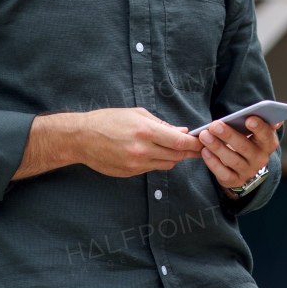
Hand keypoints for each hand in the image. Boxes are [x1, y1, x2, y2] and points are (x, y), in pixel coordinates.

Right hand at [72, 107, 202, 177]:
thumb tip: (181, 131)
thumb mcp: (137, 114)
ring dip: (175, 157)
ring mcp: (136, 165)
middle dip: (190, 151)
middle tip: (199, 147)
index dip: (195, 143)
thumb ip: (162, 124)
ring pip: (167, 164)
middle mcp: (142, 151)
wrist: (82, 138)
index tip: (203, 141)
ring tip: (178, 148)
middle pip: (176, 155)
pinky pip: (152, 169)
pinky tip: (157, 153)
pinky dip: (159, 161)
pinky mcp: (130, 173)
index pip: (180, 142)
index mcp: (146, 132)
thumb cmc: (109, 121)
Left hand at [197, 116, 282, 197]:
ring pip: (233, 160)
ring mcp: (248, 172)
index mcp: (268, 144)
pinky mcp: (235, 181)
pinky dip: (213, 163)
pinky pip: (224, 174)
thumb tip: (278, 121)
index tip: (249, 119)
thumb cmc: (248, 141)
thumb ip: (265, 123)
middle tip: (215, 125)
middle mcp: (260, 159)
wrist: (244, 166)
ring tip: (204, 135)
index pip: (266, 136)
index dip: (259, 128)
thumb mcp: (257, 132)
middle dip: (229, 135)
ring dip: (217, 147)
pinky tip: (205, 151)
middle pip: (245, 147)